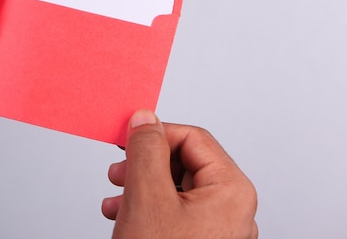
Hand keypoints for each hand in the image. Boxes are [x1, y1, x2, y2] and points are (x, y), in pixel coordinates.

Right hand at [102, 110, 257, 238]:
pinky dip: (146, 207)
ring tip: (115, 197)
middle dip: (145, 163)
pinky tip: (122, 215)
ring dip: (140, 186)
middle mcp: (230, 209)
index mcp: (231, 191)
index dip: (156, 133)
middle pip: (184, 162)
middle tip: (118, 169)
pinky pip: (174, 212)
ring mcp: (217, 230)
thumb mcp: (147, 198)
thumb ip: (146, 150)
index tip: (126, 138)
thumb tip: (145, 119)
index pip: (193, 137)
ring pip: (175, 188)